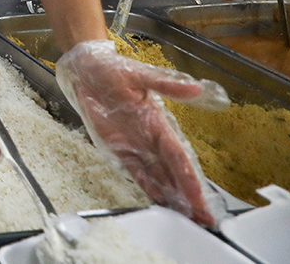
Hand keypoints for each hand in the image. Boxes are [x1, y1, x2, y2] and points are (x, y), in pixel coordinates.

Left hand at [57, 40, 228, 225]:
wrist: (86, 70)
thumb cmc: (114, 69)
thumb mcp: (141, 74)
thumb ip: (167, 85)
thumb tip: (196, 88)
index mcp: (159, 122)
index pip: (178, 156)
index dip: (189, 178)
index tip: (201, 198)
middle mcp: (150, 138)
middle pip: (172, 172)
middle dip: (188, 196)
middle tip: (203, 220)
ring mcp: (134, 144)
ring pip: (157, 176)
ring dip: (171, 196)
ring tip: (186, 217)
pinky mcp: (117, 147)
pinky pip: (134, 171)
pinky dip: (147, 186)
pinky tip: (159, 201)